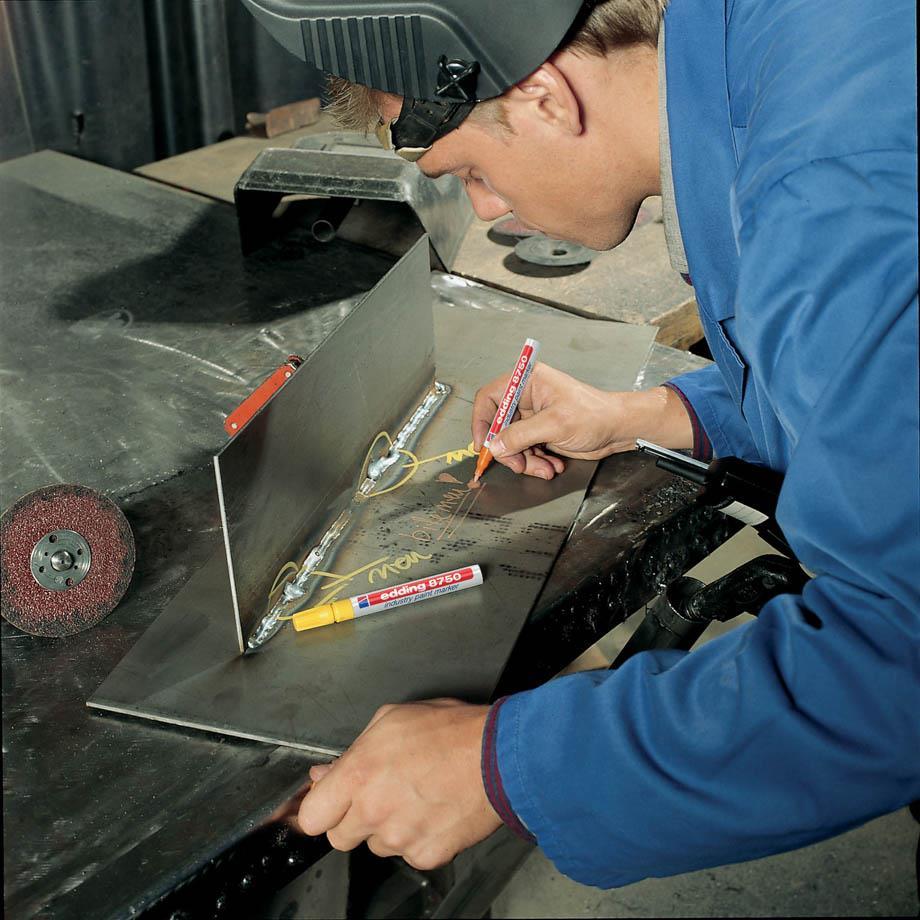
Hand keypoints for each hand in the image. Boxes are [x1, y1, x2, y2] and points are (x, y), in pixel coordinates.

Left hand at [297, 699, 500, 869]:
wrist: (498, 757)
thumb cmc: (451, 732)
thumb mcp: (393, 719)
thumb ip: (354, 749)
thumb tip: (328, 771)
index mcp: (358, 775)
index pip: (311, 816)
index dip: (320, 808)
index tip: (328, 803)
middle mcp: (373, 811)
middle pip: (340, 838)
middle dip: (353, 819)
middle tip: (379, 796)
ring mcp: (399, 837)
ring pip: (377, 845)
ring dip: (388, 828)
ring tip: (416, 797)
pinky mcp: (425, 855)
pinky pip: (409, 854)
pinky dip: (418, 838)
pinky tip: (433, 811)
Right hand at [472, 364, 693, 478]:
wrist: (619, 429)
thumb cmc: (594, 415)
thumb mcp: (554, 424)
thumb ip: (520, 435)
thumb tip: (495, 444)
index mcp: (528, 382)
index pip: (491, 398)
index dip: (482, 422)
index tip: (483, 444)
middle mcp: (527, 398)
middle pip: (499, 426)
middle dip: (509, 450)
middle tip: (518, 466)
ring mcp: (534, 417)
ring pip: (512, 443)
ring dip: (525, 461)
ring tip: (545, 468)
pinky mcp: (541, 433)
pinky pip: (525, 451)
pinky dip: (535, 463)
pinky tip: (552, 466)